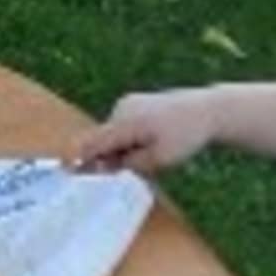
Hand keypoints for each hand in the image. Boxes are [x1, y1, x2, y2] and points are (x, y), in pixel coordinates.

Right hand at [74, 90, 226, 174]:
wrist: (209, 110)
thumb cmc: (186, 136)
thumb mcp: (158, 159)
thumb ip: (126, 163)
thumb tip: (102, 166)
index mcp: (126, 122)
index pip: (91, 144)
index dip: (77, 160)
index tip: (66, 172)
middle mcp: (121, 108)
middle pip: (101, 141)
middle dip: (110, 158)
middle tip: (140, 165)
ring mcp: (126, 103)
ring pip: (112, 136)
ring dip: (122, 150)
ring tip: (152, 152)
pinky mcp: (133, 103)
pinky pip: (121, 128)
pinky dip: (128, 140)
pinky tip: (151, 140)